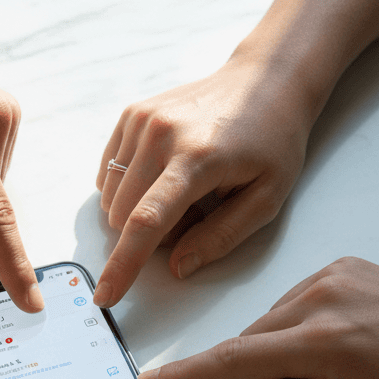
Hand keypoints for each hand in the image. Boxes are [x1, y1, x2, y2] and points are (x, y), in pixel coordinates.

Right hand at [91, 57, 309, 307]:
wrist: (267, 81)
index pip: (146, 223)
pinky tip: (163, 174)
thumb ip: (221, 237)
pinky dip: (130, 188)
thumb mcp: (267, 198)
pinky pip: (108, 175)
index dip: (123, 267)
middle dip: (151, 233)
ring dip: (140, 210)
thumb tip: (178, 267)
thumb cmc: (272, 141)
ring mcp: (141, 121)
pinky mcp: (131, 115)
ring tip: (183, 189)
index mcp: (197, 159)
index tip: (105, 297)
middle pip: (124, 217)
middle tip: (195, 212)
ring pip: (112, 199)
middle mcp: (161, 135)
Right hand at [139, 257, 378, 378]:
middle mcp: (319, 297)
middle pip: (253, 345)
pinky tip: (345, 344)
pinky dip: (301, 332)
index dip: (188, 374)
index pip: (236, 359)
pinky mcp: (339, 266)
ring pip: (270, 325)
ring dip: (286, 356)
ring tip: (341, 370)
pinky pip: (292, 304)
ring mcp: (329, 275)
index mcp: (326, 341)